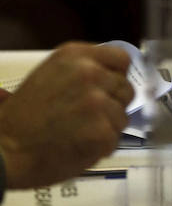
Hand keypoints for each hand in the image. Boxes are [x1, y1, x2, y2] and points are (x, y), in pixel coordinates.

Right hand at [0, 43, 134, 187]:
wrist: (4, 150)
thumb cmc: (22, 117)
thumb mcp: (48, 76)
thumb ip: (80, 71)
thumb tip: (111, 75)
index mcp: (75, 55)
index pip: (121, 59)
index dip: (117, 77)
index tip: (108, 89)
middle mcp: (90, 73)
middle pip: (125, 88)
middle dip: (113, 104)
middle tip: (88, 118)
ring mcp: (97, 102)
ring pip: (122, 115)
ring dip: (107, 127)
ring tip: (79, 133)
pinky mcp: (101, 130)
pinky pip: (115, 138)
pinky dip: (102, 147)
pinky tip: (79, 147)